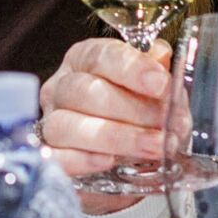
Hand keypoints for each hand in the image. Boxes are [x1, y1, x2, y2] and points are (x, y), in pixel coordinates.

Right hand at [39, 38, 172, 213]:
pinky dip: (82, 160)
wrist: (121, 142)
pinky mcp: (50, 154)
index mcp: (84, 58)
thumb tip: (160, 56)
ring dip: (116, 137)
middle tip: (167, 124)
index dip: (132, 69)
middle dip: (132, 109)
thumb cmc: (133, 104)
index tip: (161, 84)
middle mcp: (62, 86)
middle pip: (85, 91)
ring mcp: (51, 121)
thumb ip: (154, 67)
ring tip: (153, 146)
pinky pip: (57, 158)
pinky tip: (109, 161)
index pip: (102, 56)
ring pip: (68, 125)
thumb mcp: (147, 80)